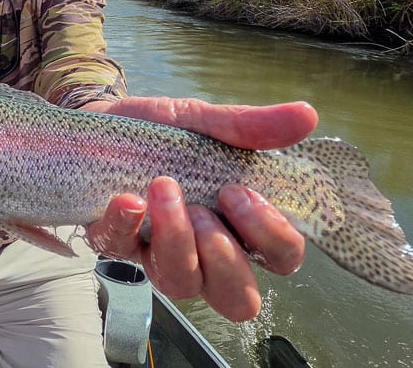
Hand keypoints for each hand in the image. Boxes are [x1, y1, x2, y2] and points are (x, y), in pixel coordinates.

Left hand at [81, 97, 316, 320]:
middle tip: (205, 211)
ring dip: (176, 241)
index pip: (282, 258)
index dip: (272, 237)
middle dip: (225, 258)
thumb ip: (251, 128)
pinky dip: (124, 225)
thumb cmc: (167, 134)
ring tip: (164, 189)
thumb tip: (307, 114)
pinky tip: (126, 198)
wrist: (105, 121)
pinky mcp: (115, 242)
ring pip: (180, 284)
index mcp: (241, 227)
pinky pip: (119, 251)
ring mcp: (159, 254)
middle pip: (237, 298)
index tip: (241, 191)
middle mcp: (205, 254)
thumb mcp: (208, 124)